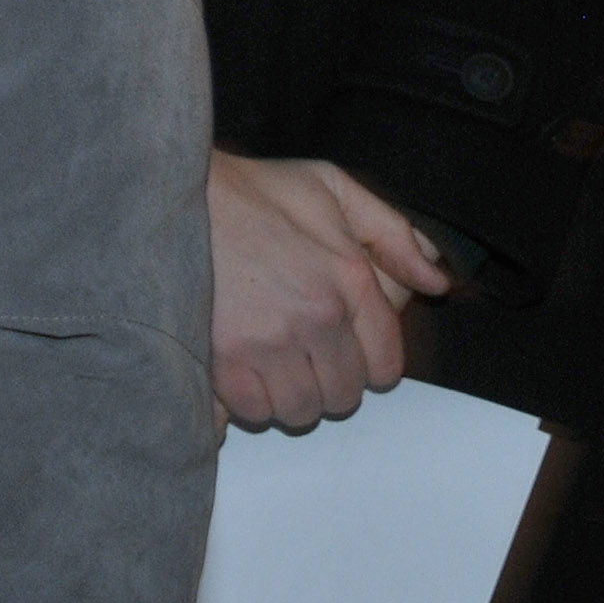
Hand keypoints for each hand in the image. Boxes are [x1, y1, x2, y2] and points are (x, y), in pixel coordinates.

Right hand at [208, 150, 448, 427]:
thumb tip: (439, 281)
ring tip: (265, 363)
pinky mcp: (219, 360)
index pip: (384, 367)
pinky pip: (248, 414)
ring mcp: (266, 345)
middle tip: (297, 353)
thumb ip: (394, 233)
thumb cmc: (248, 191)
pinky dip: (243, 402)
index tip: (337, 345)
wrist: (164, 190)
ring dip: (285, 396)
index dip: (363, 361)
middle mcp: (314, 321)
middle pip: (341, 397)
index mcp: (349, 282)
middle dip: (324, 381)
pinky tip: (235, 373)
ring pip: (297, 412)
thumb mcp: (330, 187)